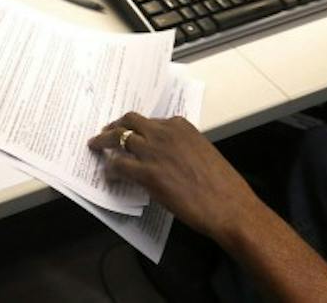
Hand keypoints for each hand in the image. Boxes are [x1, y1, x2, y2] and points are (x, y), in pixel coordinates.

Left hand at [88, 112, 265, 244]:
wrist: (230, 207)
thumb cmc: (223, 186)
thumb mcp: (202, 154)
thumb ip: (182, 148)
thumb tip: (166, 156)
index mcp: (181, 126)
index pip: (150, 120)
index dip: (136, 126)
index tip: (130, 129)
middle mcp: (164, 133)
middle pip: (129, 121)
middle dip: (114, 125)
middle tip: (106, 132)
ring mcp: (154, 151)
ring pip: (118, 137)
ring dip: (103, 141)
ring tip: (96, 145)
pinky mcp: (147, 173)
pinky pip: (119, 165)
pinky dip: (111, 168)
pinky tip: (109, 174)